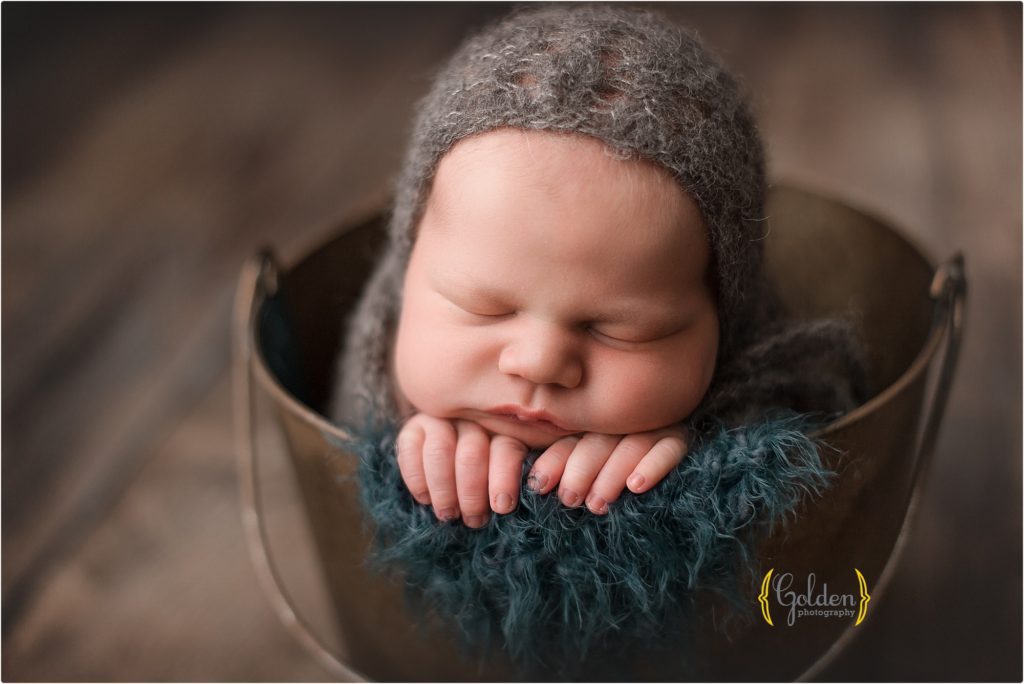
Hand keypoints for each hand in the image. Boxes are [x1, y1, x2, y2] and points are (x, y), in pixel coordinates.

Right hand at [395, 412, 528, 527]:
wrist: (457, 469)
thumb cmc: (495, 482)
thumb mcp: (518, 478)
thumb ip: (530, 479)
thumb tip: (533, 496)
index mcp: (508, 428)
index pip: (506, 449)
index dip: (503, 480)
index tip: (502, 507)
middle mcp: (475, 419)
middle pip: (471, 454)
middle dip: (471, 493)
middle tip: (474, 520)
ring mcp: (443, 420)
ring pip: (440, 451)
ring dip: (444, 489)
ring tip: (449, 514)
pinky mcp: (415, 427)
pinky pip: (410, 448)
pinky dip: (416, 477)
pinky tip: (425, 498)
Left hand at [525, 427, 687, 514]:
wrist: (670, 477)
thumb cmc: (604, 487)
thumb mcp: (576, 476)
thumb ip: (557, 472)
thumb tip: (529, 488)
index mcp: (590, 427)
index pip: (570, 438)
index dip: (554, 461)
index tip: (538, 486)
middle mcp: (619, 423)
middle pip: (598, 439)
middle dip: (581, 469)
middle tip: (570, 500)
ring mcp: (652, 427)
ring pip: (631, 443)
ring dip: (612, 472)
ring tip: (598, 504)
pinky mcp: (680, 438)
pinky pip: (670, 447)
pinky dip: (653, 465)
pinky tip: (637, 485)